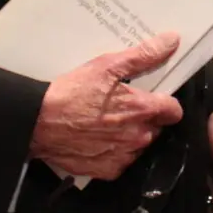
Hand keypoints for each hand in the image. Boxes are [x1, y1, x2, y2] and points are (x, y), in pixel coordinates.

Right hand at [28, 31, 185, 180]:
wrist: (38, 122)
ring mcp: (123, 157)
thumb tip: (172, 40)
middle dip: (146, 119)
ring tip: (109, 123)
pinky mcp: (107, 171)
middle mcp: (138, 137)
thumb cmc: (73, 92)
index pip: (174, 110)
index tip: (154, 98)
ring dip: (131, 136)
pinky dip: (115, 152)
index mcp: (143, 110)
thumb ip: (143, 55)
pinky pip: (121, 162)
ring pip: (139, 146)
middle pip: (156, 128)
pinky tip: (99, 140)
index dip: (166, 103)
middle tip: (124, 108)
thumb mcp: (107, 66)